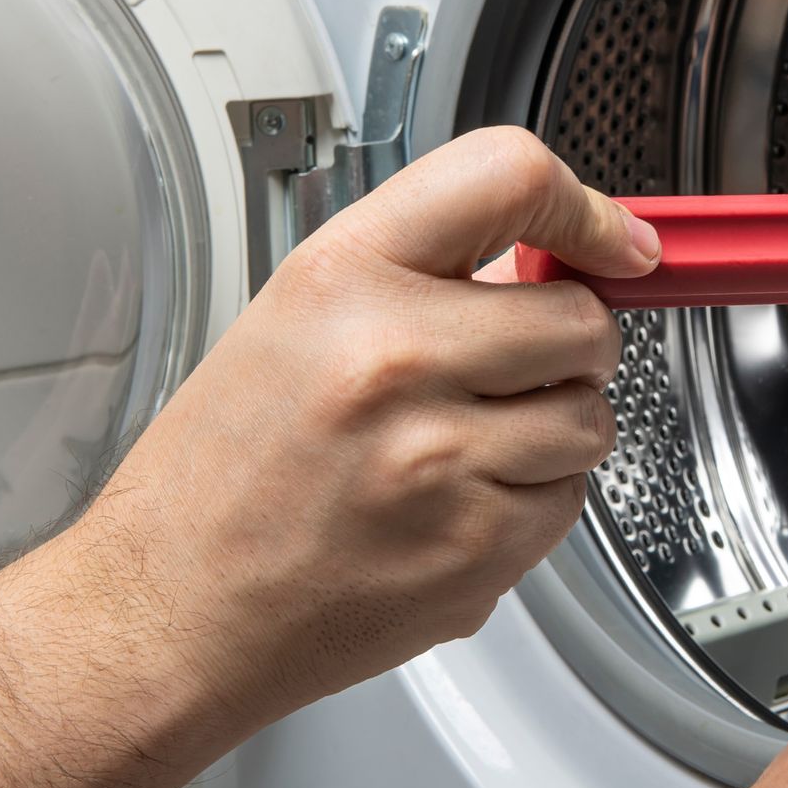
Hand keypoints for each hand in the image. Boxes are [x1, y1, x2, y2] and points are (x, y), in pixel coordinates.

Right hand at [82, 126, 659, 723]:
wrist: (171, 608)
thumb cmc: (226, 467)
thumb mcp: (298, 315)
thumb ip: (425, 269)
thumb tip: (555, 258)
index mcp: (344, 277)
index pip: (510, 178)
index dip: (585, 210)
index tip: (615, 242)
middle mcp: (394, 357)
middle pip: (583, 319)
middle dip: (570, 345)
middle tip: (511, 368)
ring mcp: (439, 459)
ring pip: (591, 417)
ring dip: (556, 427)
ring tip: (466, 445)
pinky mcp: (474, 548)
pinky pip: (570, 501)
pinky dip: (534, 502)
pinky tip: (454, 504)